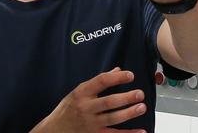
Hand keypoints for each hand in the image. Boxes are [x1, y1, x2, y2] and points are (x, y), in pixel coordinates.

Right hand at [30, 68, 146, 132]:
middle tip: (139, 93)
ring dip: (129, 113)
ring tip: (141, 107)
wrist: (55, 129)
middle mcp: (86, 107)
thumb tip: (116, 71)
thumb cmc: (68, 109)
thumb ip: (97, 83)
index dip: (116, 78)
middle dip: (125, 97)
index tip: (130, 75)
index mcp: (81, 93)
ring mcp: (91, 122)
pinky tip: (140, 131)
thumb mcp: (77, 92)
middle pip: (108, 101)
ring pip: (113, 118)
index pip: (100, 82)